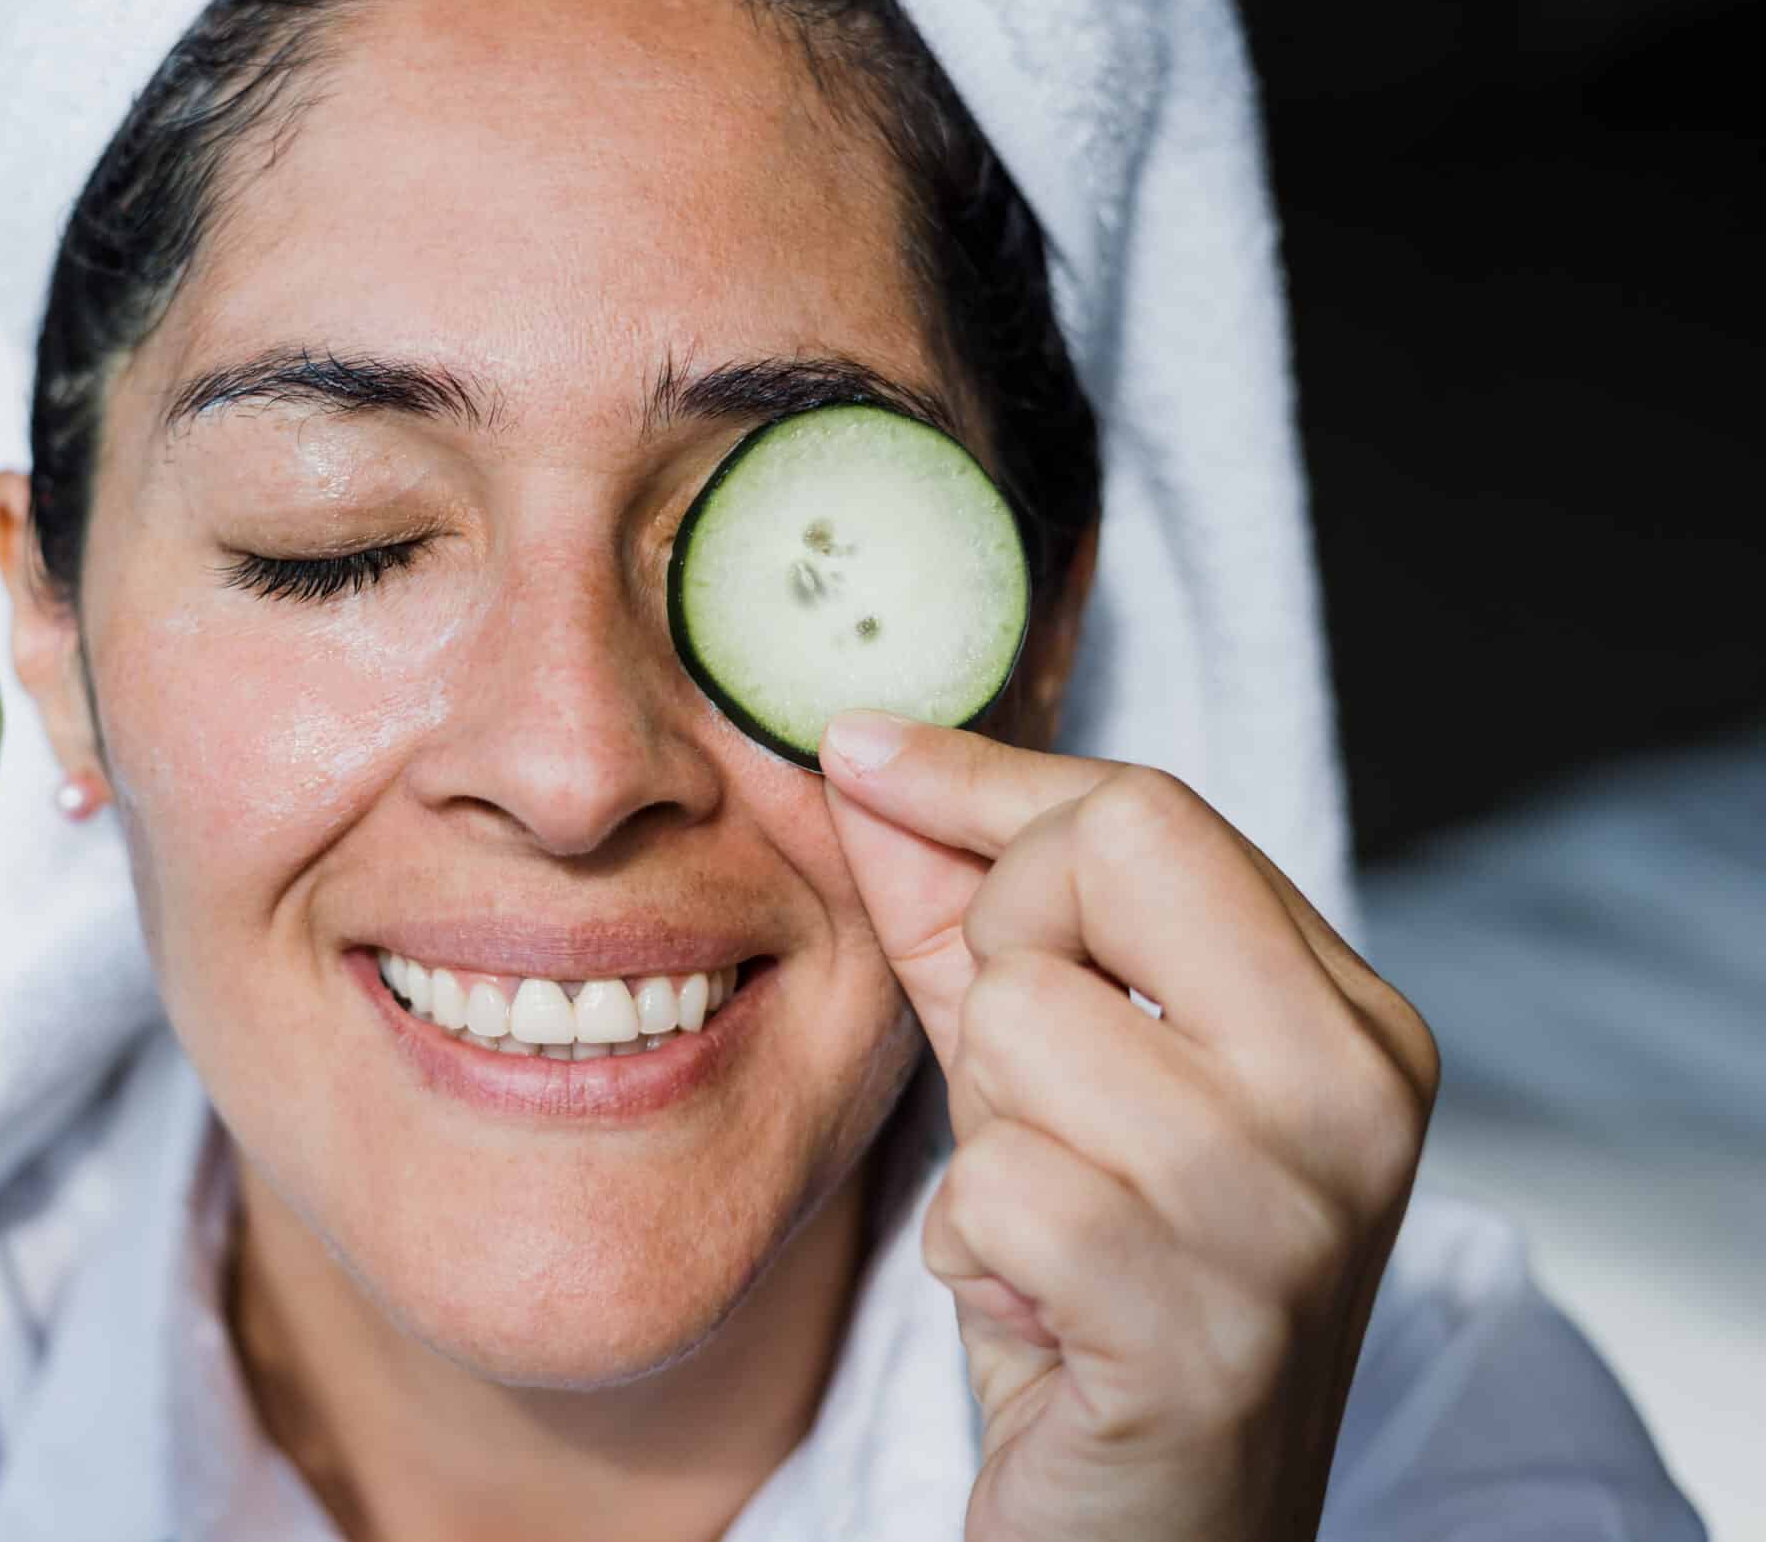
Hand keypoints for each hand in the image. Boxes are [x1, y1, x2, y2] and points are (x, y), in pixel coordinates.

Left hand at [821, 712, 1437, 1541]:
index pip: (1146, 808)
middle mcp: (1352, 1092)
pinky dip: (972, 1252)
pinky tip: (1036, 1305)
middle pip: (1104, 856)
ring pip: (1022, 1023)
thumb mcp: (1030, 1072)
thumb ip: (958, 909)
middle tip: (1032, 1092)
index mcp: (1343, 1016)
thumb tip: (864, 750)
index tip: (859, 755)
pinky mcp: (1208, 1327)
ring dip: (986, 1136)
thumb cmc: (1094, 1288)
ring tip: (1047, 1222)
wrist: (1154, 1535)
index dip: (981, 787)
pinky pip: (999, 1187)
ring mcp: (1294, 1210)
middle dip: (1004, 955)